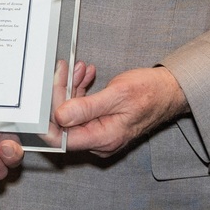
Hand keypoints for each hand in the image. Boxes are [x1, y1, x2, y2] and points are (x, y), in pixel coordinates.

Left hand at [53, 65, 187, 156]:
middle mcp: (100, 140)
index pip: (63, 138)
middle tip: (64, 69)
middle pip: (66, 122)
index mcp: (104, 138)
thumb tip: (60, 116)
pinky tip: (85, 76)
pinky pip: (83, 108)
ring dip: (72, 88)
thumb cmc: (150, 93)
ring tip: (79, 69)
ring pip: (73, 112)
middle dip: (61, 93)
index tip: (40, 98)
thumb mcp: (117, 96)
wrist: (169, 91)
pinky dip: (81, 91)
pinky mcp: (101, 122)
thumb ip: (88, 107)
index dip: (48, 118)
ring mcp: (100, 132)